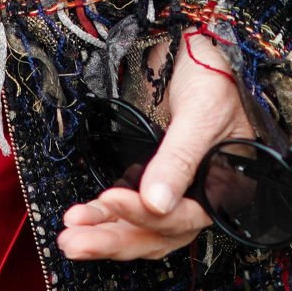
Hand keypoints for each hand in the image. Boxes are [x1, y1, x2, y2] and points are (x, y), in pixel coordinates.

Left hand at [57, 26, 255, 260]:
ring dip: (104, 235)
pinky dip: (105, 218)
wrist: (196, 48)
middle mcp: (198, 198)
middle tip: (72, 242)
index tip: (109, 198)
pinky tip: (80, 220)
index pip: (183, 218)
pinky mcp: (149, 179)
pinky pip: (128, 212)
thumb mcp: (201, 111)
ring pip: (139, 229)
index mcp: (223, 188)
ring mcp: (173, 191)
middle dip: (114, 239)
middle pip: (156, 234)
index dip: (144, 214)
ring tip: (67, 237)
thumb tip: (157, 203)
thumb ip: (180, 158)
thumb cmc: (212, 75)